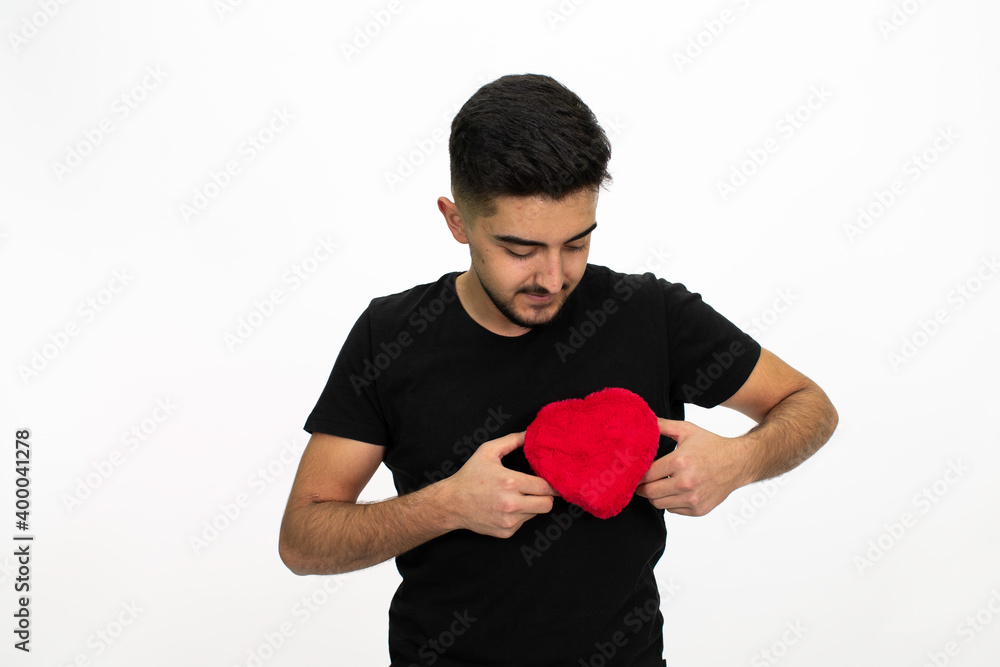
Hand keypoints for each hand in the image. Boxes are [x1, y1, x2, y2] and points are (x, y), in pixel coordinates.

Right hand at [441, 431, 558, 537]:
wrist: (452, 503)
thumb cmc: (470, 476)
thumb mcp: (488, 451)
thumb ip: (511, 440)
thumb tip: (530, 433)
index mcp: (511, 482)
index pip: (546, 487)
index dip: (552, 483)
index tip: (552, 480)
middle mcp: (512, 504)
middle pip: (547, 504)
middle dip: (547, 496)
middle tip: (539, 490)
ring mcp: (509, 520)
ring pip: (536, 514)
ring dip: (532, 505)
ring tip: (517, 496)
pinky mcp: (506, 532)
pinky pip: (523, 523)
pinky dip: (520, 515)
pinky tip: (507, 507)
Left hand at [634, 418, 749, 515]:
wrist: (738, 463)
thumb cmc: (712, 445)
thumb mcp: (687, 430)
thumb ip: (663, 425)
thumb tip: (645, 419)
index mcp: (680, 462)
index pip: (647, 474)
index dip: (637, 474)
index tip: (633, 472)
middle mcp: (686, 483)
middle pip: (649, 492)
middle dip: (640, 487)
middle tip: (638, 482)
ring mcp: (693, 498)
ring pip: (659, 503)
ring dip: (654, 495)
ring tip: (656, 485)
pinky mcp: (698, 509)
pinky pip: (673, 510)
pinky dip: (669, 502)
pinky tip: (674, 490)